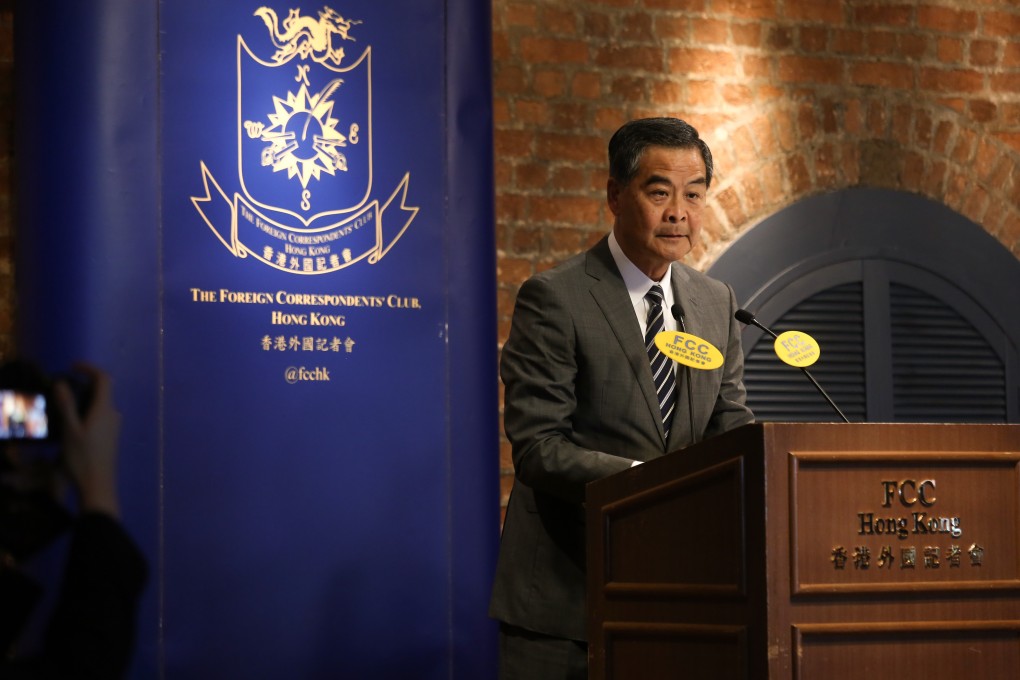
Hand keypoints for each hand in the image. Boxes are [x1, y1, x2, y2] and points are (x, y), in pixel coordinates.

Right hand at [53, 365, 121, 517]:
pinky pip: (100, 415)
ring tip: (63, 404)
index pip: (104, 379)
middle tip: (62, 387)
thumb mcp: (70, 430)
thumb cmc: (82, 458)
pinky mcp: (111, 436)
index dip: (89, 368)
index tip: (72, 366)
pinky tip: (72, 421)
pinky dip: (87, 410)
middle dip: (84, 383)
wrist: (98, 485)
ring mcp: (114, 426)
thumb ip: (67, 405)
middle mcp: (114, 414)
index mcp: (105, 409)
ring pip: (101, 404)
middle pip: (102, 390)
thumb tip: (62, 383)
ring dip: (85, 398)